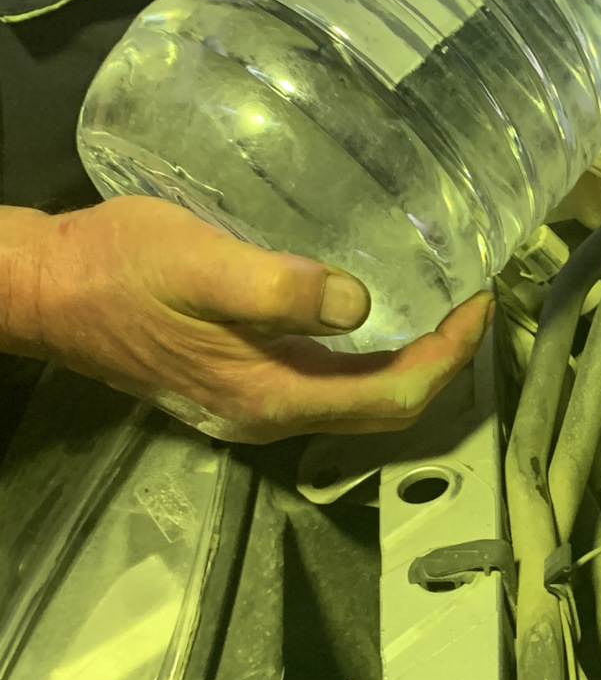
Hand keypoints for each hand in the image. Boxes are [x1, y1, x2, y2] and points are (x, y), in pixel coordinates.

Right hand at [0, 199, 489, 443]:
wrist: (45, 288)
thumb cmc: (116, 268)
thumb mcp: (201, 265)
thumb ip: (279, 290)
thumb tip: (357, 303)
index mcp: (272, 396)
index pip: (392, 396)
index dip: (448, 356)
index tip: (477, 302)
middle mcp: (269, 414)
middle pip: (383, 405)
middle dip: (439, 359)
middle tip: (469, 302)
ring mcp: (251, 403)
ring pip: (355, 394)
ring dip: (405, 355)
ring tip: (436, 302)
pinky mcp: (236, 381)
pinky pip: (324, 378)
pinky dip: (363, 350)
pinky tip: (369, 308)